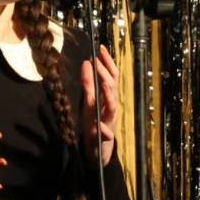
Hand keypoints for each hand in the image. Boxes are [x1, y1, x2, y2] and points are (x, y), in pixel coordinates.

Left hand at [81, 45, 119, 166]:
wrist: (98, 151)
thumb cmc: (95, 123)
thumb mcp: (89, 101)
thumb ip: (88, 83)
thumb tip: (86, 62)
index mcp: (108, 98)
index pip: (111, 76)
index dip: (107, 62)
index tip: (100, 48)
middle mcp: (111, 107)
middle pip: (112, 87)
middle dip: (105, 74)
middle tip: (97, 61)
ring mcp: (109, 122)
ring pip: (112, 107)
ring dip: (108, 96)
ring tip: (103, 84)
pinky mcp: (104, 137)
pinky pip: (106, 133)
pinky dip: (104, 129)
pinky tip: (101, 127)